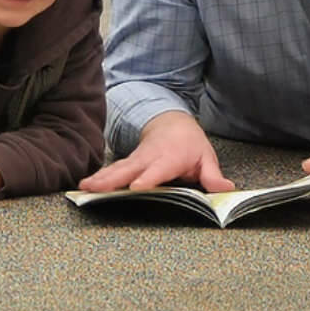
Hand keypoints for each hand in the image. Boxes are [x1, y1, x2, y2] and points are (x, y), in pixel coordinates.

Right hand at [77, 111, 234, 192]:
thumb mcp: (206, 157)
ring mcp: (136, 159)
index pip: (158, 170)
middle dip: (112, 179)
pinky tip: (85, 186)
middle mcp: (149, 158)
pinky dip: (98, 177)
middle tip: (95, 189)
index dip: (147, 179)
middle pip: (129, 169)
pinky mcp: (128, 162)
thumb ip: (212, 175)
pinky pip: (113, 170)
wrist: (172, 121)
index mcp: (169, 157)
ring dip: (100, 178)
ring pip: (117, 169)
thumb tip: (225, 188)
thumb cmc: (189, 143)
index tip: (135, 187)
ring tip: (84, 187)